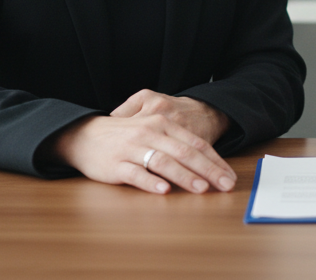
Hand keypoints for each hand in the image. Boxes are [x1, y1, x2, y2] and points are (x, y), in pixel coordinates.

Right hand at [50, 91, 235, 194]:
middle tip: (225, 185)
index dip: (215, 161)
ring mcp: (132, 148)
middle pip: (184, 152)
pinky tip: (163, 191)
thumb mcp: (153, 132)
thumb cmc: (126, 136)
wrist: (85, 136)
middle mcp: (150, 133)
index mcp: (163, 124)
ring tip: (201, 188)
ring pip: (163, 161)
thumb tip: (207, 164)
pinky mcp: (116, 164)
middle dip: (208, 170)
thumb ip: (176, 143)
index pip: (195, 143)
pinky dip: (151, 182)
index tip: (230, 177)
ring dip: (184, 176)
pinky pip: (136, 173)